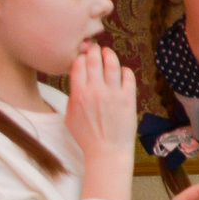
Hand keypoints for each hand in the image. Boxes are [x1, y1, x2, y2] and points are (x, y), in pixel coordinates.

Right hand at [64, 43, 137, 175]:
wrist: (107, 151)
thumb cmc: (87, 137)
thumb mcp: (70, 116)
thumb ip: (72, 96)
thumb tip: (76, 82)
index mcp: (78, 94)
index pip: (78, 65)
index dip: (80, 56)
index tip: (83, 54)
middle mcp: (95, 91)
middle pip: (94, 60)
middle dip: (94, 50)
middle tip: (95, 48)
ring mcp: (113, 94)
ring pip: (112, 65)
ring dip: (110, 55)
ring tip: (108, 53)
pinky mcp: (128, 99)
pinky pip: (128, 77)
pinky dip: (125, 70)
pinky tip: (122, 71)